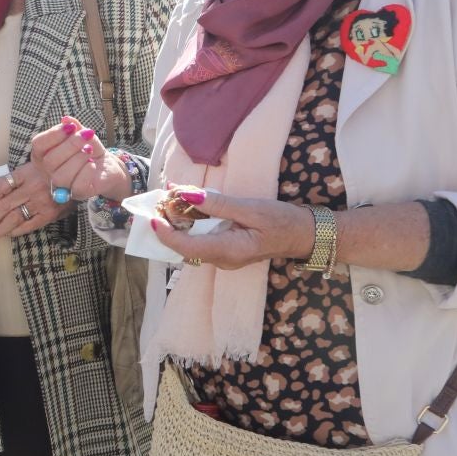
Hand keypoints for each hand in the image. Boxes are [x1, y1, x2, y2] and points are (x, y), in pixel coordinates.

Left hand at [0, 159, 69, 238]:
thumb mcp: (31, 168)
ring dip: (1, 227)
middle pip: (5, 204)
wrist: (75, 178)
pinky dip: (17, 230)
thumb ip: (15, 179)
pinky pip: (29, 224)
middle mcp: (31, 187)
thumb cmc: (48, 174)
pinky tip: (9, 233)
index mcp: (24, 173)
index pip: (0, 186)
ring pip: (15, 217)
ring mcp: (41, 201)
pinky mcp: (49, 213)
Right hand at [29, 116, 134, 203]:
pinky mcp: (77, 193)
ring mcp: (62, 185)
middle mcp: (48, 172)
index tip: (70, 126)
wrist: (106, 167)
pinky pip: (77, 185)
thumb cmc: (89, 150)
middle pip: (49, 161)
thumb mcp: (82, 135)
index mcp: (43, 155)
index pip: (38, 145)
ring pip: (61, 176)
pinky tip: (92, 164)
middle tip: (85, 136)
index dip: (53, 135)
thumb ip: (74, 128)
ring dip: (78, 158)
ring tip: (89, 150)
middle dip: (70, 145)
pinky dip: (86, 171)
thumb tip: (67, 119)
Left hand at [147, 189, 315, 270]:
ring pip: (192, 244)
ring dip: (178, 224)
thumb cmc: (283, 221)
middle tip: (158, 202)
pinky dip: (191, 226)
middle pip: (185, 247)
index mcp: (229, 251)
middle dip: (168, 226)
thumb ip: (219, 205)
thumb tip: (188, 195)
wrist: (305, 235)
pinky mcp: (226, 252)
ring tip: (169, 200)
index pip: (186, 249)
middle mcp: (223, 260)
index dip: (165, 235)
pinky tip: (187, 207)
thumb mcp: (251, 208)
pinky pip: (202, 241)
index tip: (152, 217)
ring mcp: (224, 258)